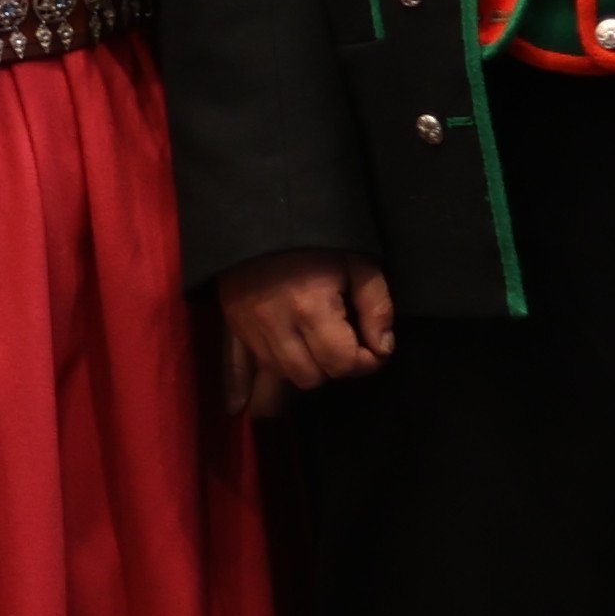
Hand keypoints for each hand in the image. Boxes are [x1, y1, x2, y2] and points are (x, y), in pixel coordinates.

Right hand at [215, 249, 396, 414]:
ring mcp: (250, 331)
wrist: (260, 208)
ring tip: (313, 355)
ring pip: (277, 378)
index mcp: (312, 310)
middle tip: (344, 345)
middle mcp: (277, 329)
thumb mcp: (359, 260)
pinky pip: (231, 368)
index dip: (366, 362)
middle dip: (333, 367)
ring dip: (300, 372)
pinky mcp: (232, 325)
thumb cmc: (316, 236)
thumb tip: (383, 347)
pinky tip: (240, 407)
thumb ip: (376, 306)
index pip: (341, 363)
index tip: (374, 349)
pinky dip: (237, 389)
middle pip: (310, 377)